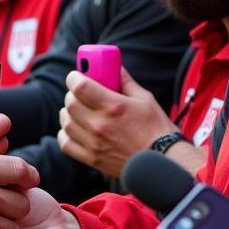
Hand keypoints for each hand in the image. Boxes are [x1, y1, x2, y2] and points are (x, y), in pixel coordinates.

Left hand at [58, 67, 175, 178]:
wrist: (162, 162)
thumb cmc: (157, 129)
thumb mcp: (145, 99)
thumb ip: (125, 81)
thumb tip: (115, 66)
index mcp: (113, 106)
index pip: (80, 86)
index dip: (74, 78)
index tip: (76, 76)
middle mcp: (100, 125)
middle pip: (70, 103)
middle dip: (72, 94)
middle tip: (79, 93)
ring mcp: (94, 143)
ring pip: (66, 122)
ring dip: (68, 113)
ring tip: (78, 110)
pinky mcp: (92, 159)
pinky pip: (66, 144)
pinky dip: (66, 134)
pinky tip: (75, 128)